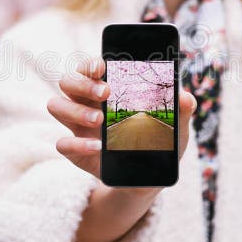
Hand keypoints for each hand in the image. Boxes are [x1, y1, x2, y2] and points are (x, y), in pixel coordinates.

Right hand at [47, 56, 196, 181]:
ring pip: (56, 106)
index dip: (91, 62)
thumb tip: (185, 97)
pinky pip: (62, 143)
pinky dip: (78, 144)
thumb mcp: (176, 127)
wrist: (148, 178)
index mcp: (108, 88)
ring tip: (100, 121)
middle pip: (68, 81)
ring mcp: (78, 126)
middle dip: (83, 83)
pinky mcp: (76, 151)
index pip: (90, 67)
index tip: (102, 65)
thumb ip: (182, 110)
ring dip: (75, 110)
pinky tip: (97, 148)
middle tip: (105, 93)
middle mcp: (87, 103)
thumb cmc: (159, 142)